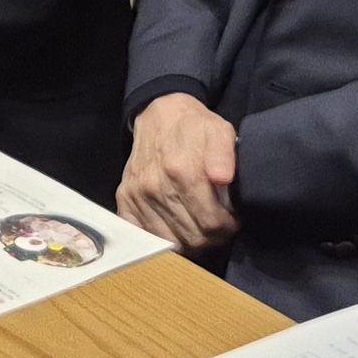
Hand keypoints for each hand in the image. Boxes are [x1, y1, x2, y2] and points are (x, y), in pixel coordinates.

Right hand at [119, 92, 239, 248]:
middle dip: (212, 237)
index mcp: (183, 171)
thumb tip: (223, 178)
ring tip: (200, 227)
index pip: (211, 223)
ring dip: (190, 241)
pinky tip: (175, 229)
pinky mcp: (125, 199)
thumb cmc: (194, 127)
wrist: (159, 115)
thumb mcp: (219, 130)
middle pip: (193, 238)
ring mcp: (138, 195)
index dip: (227, 227)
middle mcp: (157, 187)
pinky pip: (144, 235)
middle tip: (219, 227)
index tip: (232, 221)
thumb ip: (225, 154)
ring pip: (171, 242)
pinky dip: (162, 239)